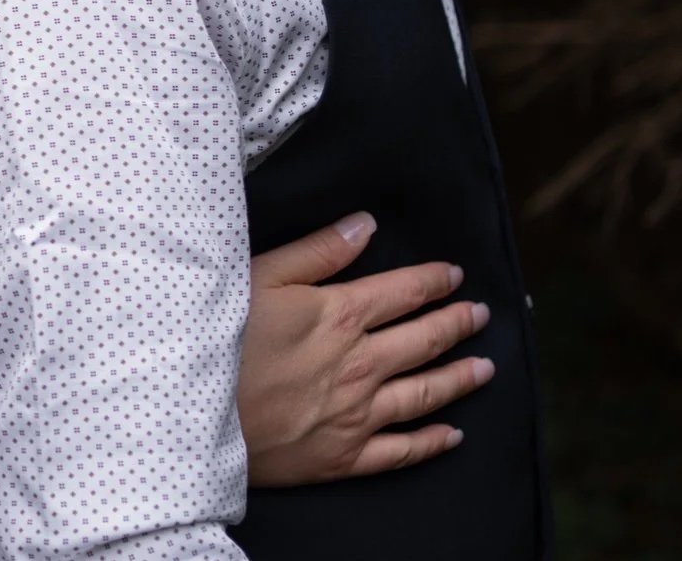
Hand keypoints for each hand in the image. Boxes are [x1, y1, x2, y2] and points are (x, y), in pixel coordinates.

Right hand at [238, 212, 494, 485]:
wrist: (196, 412)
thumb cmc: (223, 336)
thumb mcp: (262, 275)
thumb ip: (319, 251)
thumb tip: (365, 224)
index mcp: (342, 315)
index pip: (404, 292)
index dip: (434, 282)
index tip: (455, 276)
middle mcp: (362, 365)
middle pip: (424, 341)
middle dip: (457, 324)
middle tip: (481, 315)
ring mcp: (358, 416)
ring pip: (425, 395)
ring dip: (460, 379)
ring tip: (486, 368)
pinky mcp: (345, 458)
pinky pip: (402, 452)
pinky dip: (433, 443)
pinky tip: (452, 436)